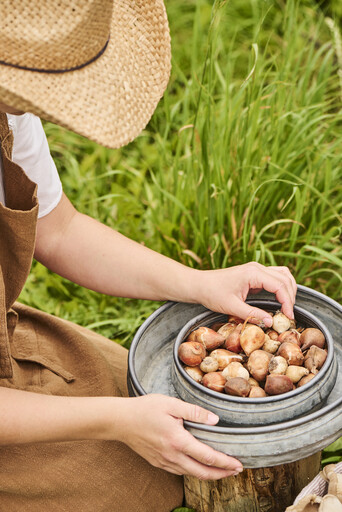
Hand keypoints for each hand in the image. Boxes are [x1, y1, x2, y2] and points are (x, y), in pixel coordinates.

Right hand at [118, 394, 242, 479]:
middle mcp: (172, 455)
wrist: (120, 420)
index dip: (225, 463)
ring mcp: (164, 461)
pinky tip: (198, 467)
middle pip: (202, 472)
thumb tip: (215, 420)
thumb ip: (194, 412)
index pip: (207, 457)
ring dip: (209, 474)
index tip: (238, 464)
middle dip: (222, 474)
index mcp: (178, 440)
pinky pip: (179, 471)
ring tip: (222, 471)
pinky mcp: (158, 463)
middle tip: (236, 471)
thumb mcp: (171, 403)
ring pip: (191, 474)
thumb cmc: (145, 408)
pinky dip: (194, 472)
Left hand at [195, 262, 296, 326]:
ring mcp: (256, 269)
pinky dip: (281, 286)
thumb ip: (252, 314)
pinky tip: (280, 299)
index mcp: (253, 273)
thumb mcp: (232, 307)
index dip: (287, 302)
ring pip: (282, 274)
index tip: (289, 317)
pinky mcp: (254, 274)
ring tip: (287, 306)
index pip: (280, 285)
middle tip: (289, 314)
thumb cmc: (212, 293)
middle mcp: (257, 268)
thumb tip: (271, 322)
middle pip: (285, 278)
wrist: (199, 284)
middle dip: (290, 296)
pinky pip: (274, 276)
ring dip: (288, 289)